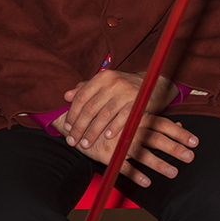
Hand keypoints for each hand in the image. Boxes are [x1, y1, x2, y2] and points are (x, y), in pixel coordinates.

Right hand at [54, 113, 197, 187]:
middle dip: (175, 148)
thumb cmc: (108, 117)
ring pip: (142, 155)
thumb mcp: (130, 113)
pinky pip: (123, 167)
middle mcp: (131, 129)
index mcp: (138, 117)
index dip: (179, 132)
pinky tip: (146, 182)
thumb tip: (179, 122)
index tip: (194, 141)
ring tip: (173, 172)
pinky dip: (135, 174)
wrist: (76, 122)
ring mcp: (119, 143)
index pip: (163, 124)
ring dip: (159, 164)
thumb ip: (156, 118)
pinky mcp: (107, 155)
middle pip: (157, 139)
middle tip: (190, 157)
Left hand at [60, 69, 178, 150]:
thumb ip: (86, 88)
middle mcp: (113, 82)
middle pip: (91, 108)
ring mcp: (126, 92)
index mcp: (102, 77)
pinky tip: (106, 137)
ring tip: (86, 143)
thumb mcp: (105, 83)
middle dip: (79, 127)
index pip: (82, 97)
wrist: (152, 83)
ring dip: (93, 132)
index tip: (67, 128)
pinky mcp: (138, 101)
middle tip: (73, 141)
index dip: (72, 114)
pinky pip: (123, 117)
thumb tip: (66, 96)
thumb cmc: (124, 86)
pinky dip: (114, 128)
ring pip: (104, 115)